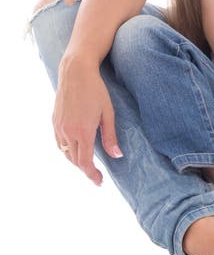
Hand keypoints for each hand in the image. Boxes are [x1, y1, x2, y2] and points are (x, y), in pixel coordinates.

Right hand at [53, 52, 122, 184]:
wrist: (76, 72)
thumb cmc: (96, 90)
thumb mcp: (108, 113)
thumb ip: (110, 136)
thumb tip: (117, 156)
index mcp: (83, 131)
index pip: (85, 162)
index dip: (92, 174)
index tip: (99, 182)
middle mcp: (68, 132)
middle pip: (74, 160)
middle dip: (85, 169)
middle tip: (97, 173)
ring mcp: (59, 127)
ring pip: (65, 153)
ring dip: (76, 160)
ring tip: (87, 162)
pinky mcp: (54, 121)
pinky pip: (58, 143)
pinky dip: (66, 150)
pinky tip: (75, 148)